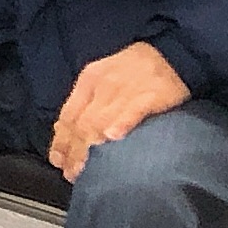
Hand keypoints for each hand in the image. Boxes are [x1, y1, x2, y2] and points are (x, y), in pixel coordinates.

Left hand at [48, 41, 190, 178]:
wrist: (170, 53)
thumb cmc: (132, 71)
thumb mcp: (103, 79)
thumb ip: (87, 103)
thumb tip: (67, 132)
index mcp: (89, 80)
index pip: (68, 114)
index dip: (61, 140)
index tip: (57, 161)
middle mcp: (103, 85)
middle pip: (82, 122)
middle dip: (74, 151)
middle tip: (72, 174)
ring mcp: (127, 89)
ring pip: (102, 120)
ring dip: (91, 146)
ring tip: (87, 169)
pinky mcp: (151, 94)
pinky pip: (133, 110)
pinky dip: (122, 122)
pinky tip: (113, 136)